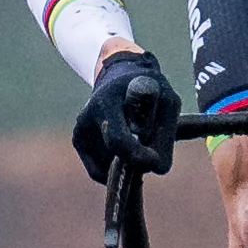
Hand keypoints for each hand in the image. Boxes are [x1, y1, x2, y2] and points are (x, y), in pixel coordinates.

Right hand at [72, 49, 180, 185]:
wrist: (123, 77)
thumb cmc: (150, 91)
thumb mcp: (167, 103)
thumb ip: (165, 136)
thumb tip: (157, 168)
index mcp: (106, 101)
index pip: (118, 140)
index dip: (137, 156)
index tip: (155, 161)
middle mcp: (87, 116)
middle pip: (111, 159)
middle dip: (135, 163)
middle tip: (150, 157)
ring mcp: (80, 130)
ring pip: (107, 170)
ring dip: (128, 165)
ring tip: (138, 141)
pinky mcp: (79, 142)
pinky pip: (101, 171)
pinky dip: (118, 169)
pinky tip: (127, 148)